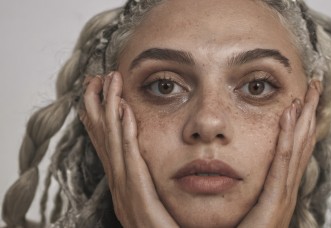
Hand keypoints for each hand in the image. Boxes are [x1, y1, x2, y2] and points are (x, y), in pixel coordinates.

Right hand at [80, 72, 177, 227]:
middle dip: (98, 108)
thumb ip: (158, 182)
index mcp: (127, 190)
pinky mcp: (139, 204)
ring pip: (115, 148)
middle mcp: (122, 191)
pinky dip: (125, 137)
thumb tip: (167, 160)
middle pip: (106, 143)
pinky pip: (130, 164)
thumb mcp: (161, 203)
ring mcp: (127, 198)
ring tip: (107, 83)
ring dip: (109, 113)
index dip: (103, 119)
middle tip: (96, 78)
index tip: (102, 92)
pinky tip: (124, 113)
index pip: (111, 148)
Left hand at [238, 80, 320, 227]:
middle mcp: (285, 190)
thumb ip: (234, 186)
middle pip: (301, 144)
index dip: (298, 125)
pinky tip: (290, 115)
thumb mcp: (240, 207)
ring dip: (304, 119)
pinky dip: (288, 138)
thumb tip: (222, 167)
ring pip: (297, 149)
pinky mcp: (276, 202)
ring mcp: (284, 196)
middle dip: (310, 115)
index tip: (299, 100)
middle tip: (316, 87)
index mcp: (278, 191)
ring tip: (310, 93)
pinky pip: (282, 163)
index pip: (292, 151)